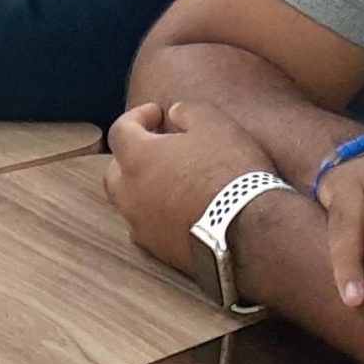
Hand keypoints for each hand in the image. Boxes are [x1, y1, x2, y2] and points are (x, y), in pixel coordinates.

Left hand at [105, 100, 280, 275]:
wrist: (248, 232)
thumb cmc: (231, 171)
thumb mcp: (216, 123)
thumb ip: (188, 112)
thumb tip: (174, 114)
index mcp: (139, 158)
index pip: (120, 130)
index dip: (137, 116)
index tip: (158, 113)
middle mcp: (130, 194)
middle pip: (115, 170)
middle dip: (132, 155)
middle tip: (159, 146)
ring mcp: (142, 226)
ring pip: (128, 201)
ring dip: (143, 186)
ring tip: (170, 179)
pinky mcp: (158, 251)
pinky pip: (147, 226)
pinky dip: (157, 213)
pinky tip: (181, 208)